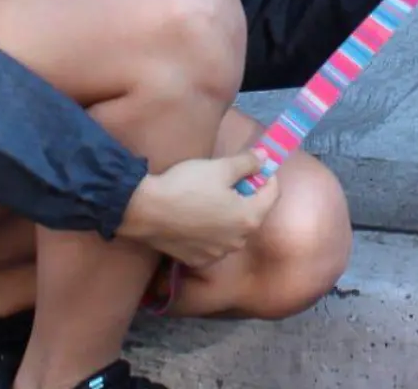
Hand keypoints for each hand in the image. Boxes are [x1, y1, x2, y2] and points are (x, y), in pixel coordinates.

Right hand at [118, 150, 282, 267]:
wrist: (146, 210)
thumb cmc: (186, 186)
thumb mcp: (220, 167)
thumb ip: (247, 162)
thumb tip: (264, 157)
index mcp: (249, 218)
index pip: (272, 195)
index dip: (267, 177)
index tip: (258, 166)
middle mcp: (238, 241)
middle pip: (252, 215)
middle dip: (247, 197)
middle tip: (230, 180)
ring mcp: (217, 254)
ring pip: (231, 231)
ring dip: (228, 216)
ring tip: (210, 200)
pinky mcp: (197, 260)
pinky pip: (212, 244)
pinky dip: (210, 232)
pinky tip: (195, 219)